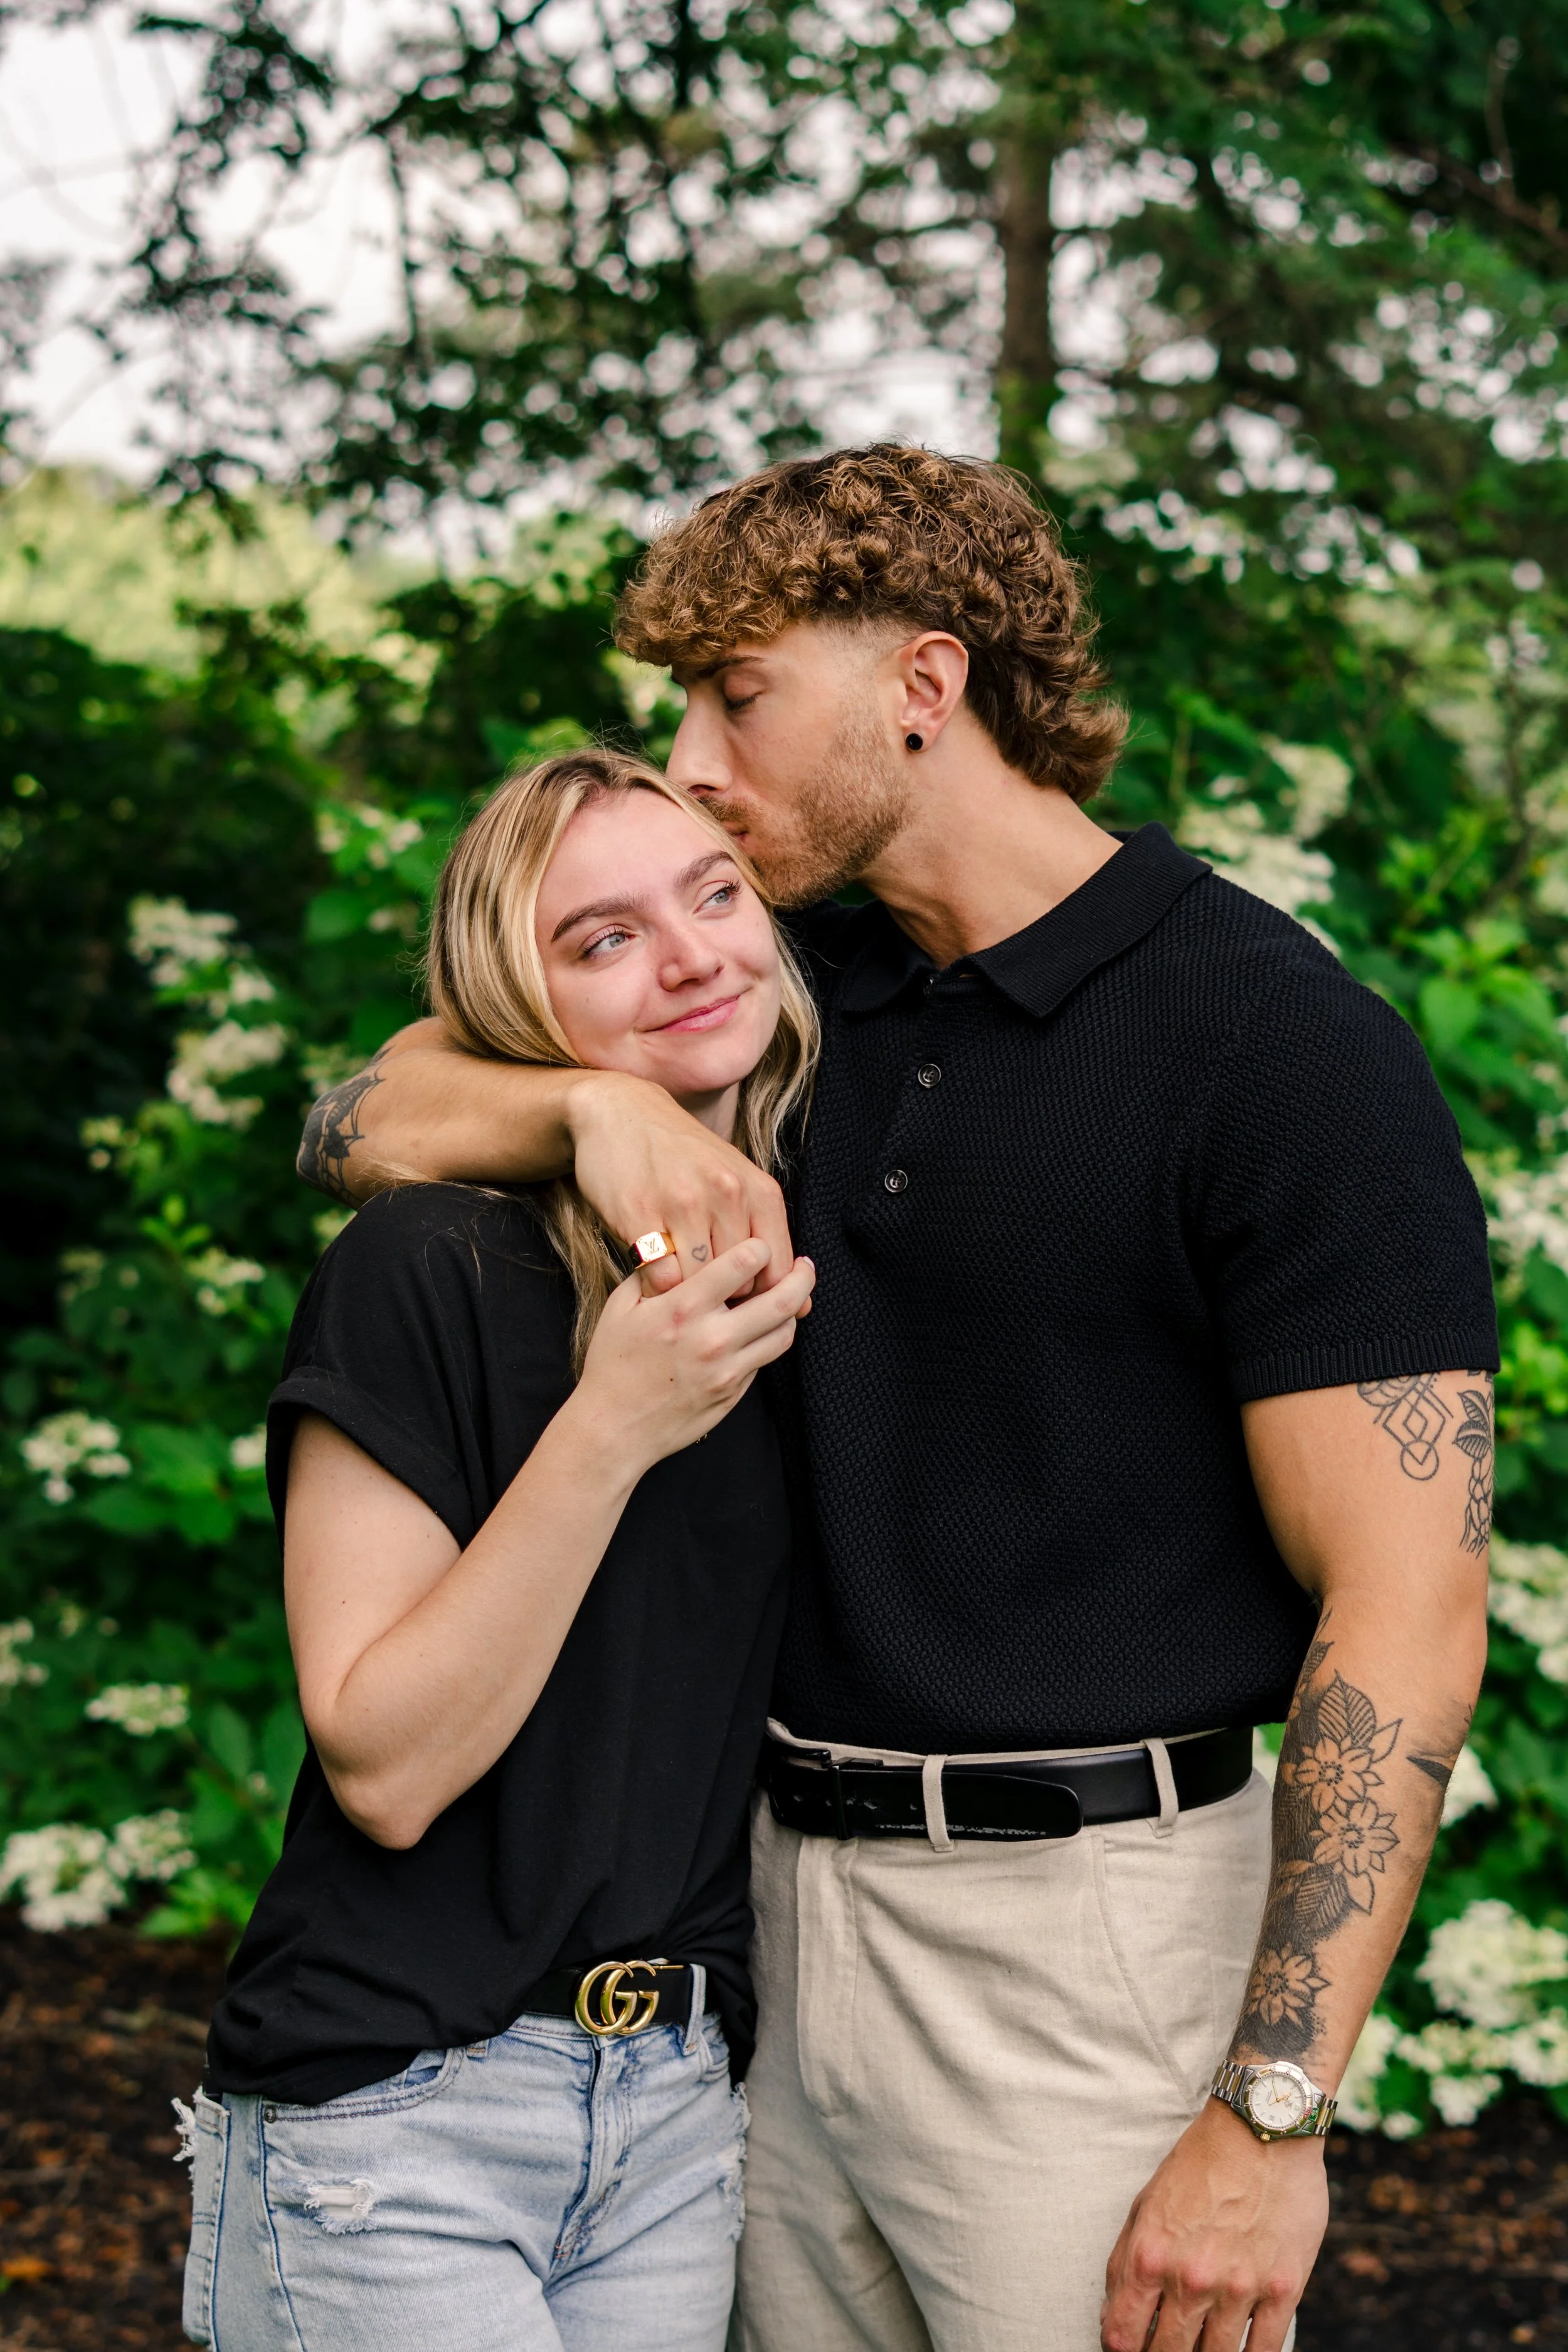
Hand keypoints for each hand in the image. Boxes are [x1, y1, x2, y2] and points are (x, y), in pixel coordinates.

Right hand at [568, 1073, 796, 1294]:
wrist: (621, 1112)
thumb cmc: (683, 1155)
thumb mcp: (735, 1181)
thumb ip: (765, 1236)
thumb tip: (803, 1307)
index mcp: (758, 1188)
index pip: (778, 1270)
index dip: (761, 1295)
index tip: (739, 1295)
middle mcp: (727, 1193)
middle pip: (740, 1282)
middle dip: (723, 1296)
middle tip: (702, 1289)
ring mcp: (683, 1202)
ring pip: (700, 1283)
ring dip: (687, 1292)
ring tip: (676, 1279)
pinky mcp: (640, 1213)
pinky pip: (660, 1276)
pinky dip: (656, 1286)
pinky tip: (651, 1271)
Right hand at [569, 1238, 815, 1472]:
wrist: (613, 1428)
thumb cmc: (612, 1364)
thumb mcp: (621, 1307)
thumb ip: (655, 1274)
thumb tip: (681, 1248)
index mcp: (682, 1308)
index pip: (743, 1263)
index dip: (760, 1247)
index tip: (760, 1244)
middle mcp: (712, 1338)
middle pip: (782, 1300)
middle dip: (801, 1276)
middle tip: (804, 1265)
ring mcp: (727, 1369)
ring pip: (784, 1333)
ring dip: (793, 1311)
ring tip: (791, 1297)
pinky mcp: (734, 1393)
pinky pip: (765, 1359)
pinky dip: (770, 1339)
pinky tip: (762, 1328)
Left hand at [1100, 2099, 1327, 2351]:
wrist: (1264, 2128)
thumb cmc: (1201, 2163)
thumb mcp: (1146, 2203)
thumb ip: (1125, 2263)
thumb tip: (1114, 2319)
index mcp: (1150, 2255)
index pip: (1121, 2336)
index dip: (1121, 2350)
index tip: (1131, 2347)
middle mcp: (1192, 2278)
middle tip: (1167, 2346)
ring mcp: (1240, 2288)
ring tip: (1202, 2345)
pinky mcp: (1283, 2290)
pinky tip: (1240, 2351)